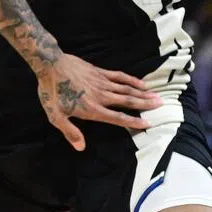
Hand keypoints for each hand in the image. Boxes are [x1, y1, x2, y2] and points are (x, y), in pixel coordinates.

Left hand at [36, 53, 161, 149]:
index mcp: (92, 109)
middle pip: (127, 101)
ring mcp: (102, 82)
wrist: (50, 64)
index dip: (133, 121)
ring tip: (156, 96)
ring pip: (126, 89)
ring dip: (142, 93)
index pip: (118, 117)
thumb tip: (81, 147)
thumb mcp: (55, 116)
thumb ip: (70, 132)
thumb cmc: (51, 91)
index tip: (148, 123)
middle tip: (161, 105)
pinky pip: (119, 76)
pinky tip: (141, 82)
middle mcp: (101, 96)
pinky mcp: (99, 72)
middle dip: (145, 104)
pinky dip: (131, 79)